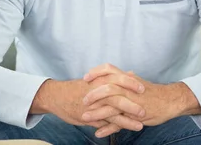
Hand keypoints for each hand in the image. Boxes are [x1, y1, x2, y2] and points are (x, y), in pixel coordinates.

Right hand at [30, 77, 145, 136]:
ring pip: (114, 108)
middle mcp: (96, 91)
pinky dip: (120, 125)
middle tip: (145, 104)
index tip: (143, 86)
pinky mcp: (90, 115)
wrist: (55, 96)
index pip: (116, 78)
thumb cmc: (75, 88)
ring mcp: (93, 104)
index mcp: (97, 80)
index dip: (130, 82)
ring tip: (142, 120)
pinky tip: (130, 128)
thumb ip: (110, 78)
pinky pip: (107, 121)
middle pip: (117, 92)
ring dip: (129, 115)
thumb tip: (130, 73)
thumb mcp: (92, 81)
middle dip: (132, 99)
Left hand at [83, 65, 199, 130]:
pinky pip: (119, 124)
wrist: (170, 101)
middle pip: (107, 88)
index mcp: (127, 79)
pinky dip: (108, 129)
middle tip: (83, 100)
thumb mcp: (137, 82)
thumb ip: (126, 78)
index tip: (85, 77)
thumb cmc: (152, 91)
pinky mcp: (135, 116)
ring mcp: (132, 103)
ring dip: (96, 113)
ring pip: (112, 107)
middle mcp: (128, 89)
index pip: (108, 69)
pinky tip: (98, 133)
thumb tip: (122, 72)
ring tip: (84, 118)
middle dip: (93, 94)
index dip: (96, 72)